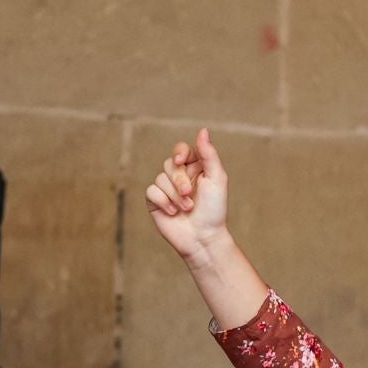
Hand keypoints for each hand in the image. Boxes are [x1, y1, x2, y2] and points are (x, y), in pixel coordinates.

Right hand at [145, 128, 229, 261]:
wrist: (203, 237)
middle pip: (169, 164)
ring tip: (187, 208)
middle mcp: (180, 176)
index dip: (180, 153)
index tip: (183, 162)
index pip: (182, 150)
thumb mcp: (217, 179)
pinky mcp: (156, 201)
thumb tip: (203, 130)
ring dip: (175, 195)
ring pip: (160, 178)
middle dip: (179, 180)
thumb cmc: (214, 210)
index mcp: (196, 169)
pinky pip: (151, 191)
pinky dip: (163, 201)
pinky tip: (173, 213)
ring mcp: (167, 189)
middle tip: (190, 195)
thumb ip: (209, 154)